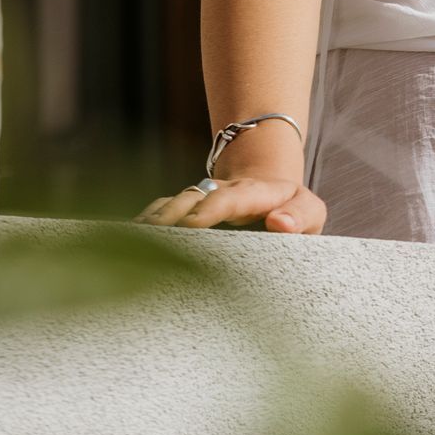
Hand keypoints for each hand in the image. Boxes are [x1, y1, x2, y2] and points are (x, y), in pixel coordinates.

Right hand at [136, 174, 326, 234]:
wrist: (270, 192)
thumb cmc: (294, 210)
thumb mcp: (311, 211)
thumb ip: (301, 215)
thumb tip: (280, 223)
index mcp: (252, 194)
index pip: (227, 198)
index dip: (207, 210)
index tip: (189, 226)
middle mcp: (220, 192)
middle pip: (190, 198)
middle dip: (169, 216)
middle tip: (148, 237)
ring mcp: (200, 200)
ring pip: (170, 204)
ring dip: (150, 221)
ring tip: (128, 241)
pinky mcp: (185, 210)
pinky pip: (160, 213)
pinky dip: (142, 225)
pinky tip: (123, 241)